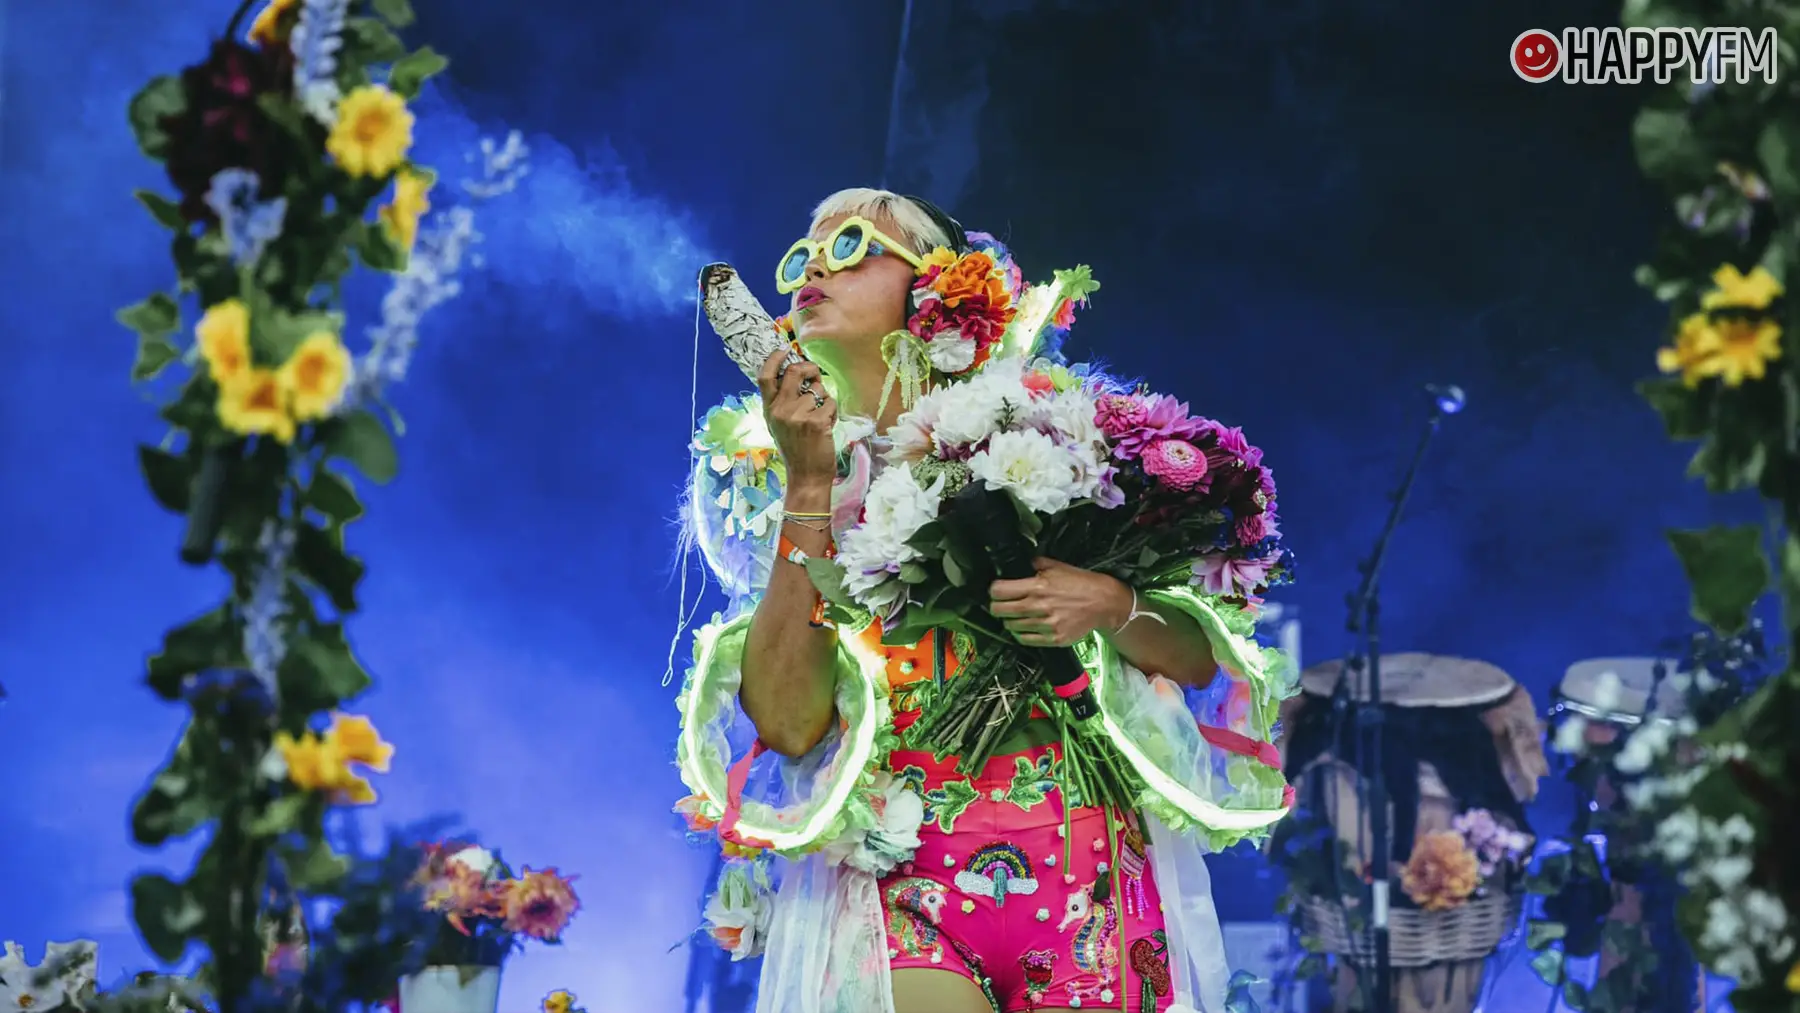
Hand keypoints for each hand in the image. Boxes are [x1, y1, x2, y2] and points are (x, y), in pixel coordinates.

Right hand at [756, 347, 836, 486]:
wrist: (806, 476)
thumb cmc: (796, 450)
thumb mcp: (779, 425)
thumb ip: (783, 401)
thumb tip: (796, 374)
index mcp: (769, 409)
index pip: (765, 376)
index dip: (775, 358)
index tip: (786, 350)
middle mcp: (780, 410)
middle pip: (795, 372)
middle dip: (810, 368)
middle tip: (816, 374)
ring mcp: (797, 415)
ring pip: (818, 390)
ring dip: (825, 400)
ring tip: (821, 419)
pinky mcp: (815, 422)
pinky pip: (830, 404)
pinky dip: (832, 413)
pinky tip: (827, 427)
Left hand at [988, 557, 1131, 647]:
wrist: (1104, 603)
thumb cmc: (1082, 584)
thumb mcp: (1058, 567)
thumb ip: (1037, 566)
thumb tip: (1021, 563)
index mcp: (1038, 586)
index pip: (1000, 591)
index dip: (994, 590)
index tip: (996, 590)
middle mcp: (1039, 606)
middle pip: (1000, 610)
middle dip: (996, 606)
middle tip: (999, 604)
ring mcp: (1046, 625)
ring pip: (1011, 626)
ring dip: (1009, 621)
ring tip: (1014, 616)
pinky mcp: (1053, 638)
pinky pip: (1025, 640)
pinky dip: (1020, 634)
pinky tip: (1024, 627)